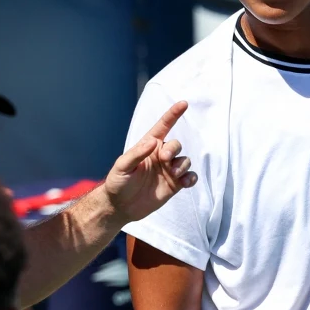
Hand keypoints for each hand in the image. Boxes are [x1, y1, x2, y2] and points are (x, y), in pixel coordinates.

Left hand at [102, 101, 197, 223]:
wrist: (121, 206)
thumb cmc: (118, 182)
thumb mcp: (122, 166)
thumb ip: (137, 153)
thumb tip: (153, 142)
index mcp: (148, 146)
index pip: (163, 127)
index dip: (173, 115)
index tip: (183, 103)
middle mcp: (160, 156)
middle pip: (176, 144)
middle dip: (173, 149)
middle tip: (165, 160)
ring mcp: (168, 170)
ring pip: (185, 160)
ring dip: (182, 165)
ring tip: (173, 174)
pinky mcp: (174, 184)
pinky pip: (190, 177)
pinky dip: (191, 178)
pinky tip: (185, 183)